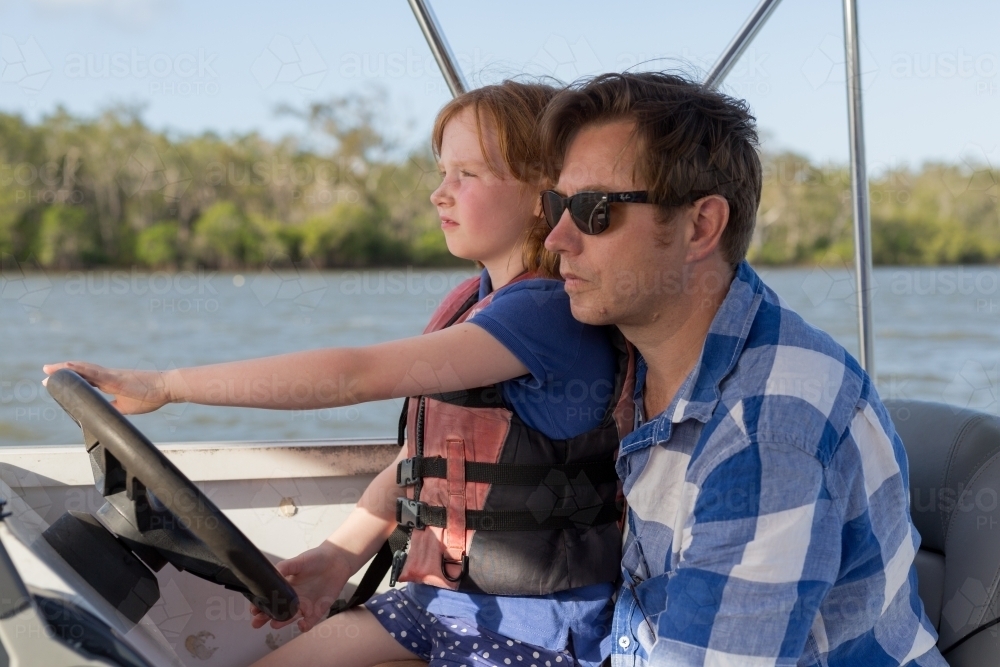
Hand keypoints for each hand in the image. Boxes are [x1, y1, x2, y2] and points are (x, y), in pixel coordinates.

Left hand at [42, 361, 172, 414]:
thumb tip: (100, 415)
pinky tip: (71, 367)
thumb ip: (112, 408)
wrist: (167, 388)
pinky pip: (96, 373)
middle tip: (45, 370)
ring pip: (85, 370)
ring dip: (67, 368)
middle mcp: (110, 376)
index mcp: (111, 383)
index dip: (72, 379)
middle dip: (63, 371)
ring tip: (51, 368)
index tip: (56, 380)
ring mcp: (113, 376)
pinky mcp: (118, 378)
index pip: (87, 380)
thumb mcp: (126, 406)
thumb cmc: (151, 395)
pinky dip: (81, 370)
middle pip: (82, 372)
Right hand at [250, 542, 352, 631]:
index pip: (270, 599)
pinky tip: (301, 625)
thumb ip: (284, 568)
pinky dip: (305, 626)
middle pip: (276, 611)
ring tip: (274, 624)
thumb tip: (270, 574)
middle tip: (256, 623)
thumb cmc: (316, 559)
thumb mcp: (298, 561)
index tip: (253, 609)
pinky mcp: (318, 610)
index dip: (260, 605)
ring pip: (290, 618)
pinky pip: (309, 622)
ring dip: (282, 622)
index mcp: (286, 587)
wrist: (337, 560)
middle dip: (265, 618)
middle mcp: (293, 598)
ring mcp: (305, 605)